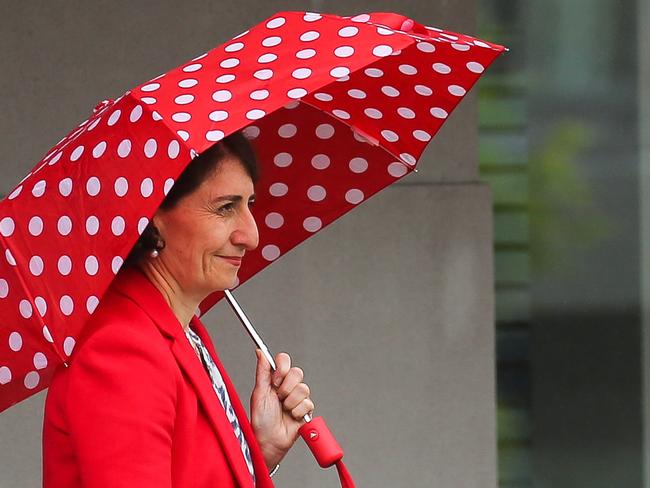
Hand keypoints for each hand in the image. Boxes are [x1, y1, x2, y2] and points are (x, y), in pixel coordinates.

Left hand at [250, 350, 314, 468]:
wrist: (268, 441)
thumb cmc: (260, 420)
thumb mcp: (259, 393)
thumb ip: (262, 371)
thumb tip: (260, 351)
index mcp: (275, 379)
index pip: (284, 360)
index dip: (282, 368)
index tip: (275, 380)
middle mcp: (287, 386)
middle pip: (297, 372)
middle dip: (286, 387)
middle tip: (278, 398)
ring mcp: (297, 397)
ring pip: (303, 388)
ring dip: (291, 402)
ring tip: (284, 410)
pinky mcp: (306, 409)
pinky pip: (308, 403)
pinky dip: (297, 411)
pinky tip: (291, 417)